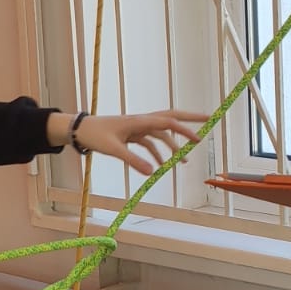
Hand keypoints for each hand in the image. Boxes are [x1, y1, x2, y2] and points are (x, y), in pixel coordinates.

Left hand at [50, 109, 206, 174]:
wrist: (80, 130)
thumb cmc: (95, 135)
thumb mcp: (114, 150)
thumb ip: (133, 160)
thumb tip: (153, 172)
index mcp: (140, 121)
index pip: (168, 123)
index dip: (186, 130)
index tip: (199, 139)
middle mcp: (142, 121)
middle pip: (171, 117)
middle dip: (190, 119)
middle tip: (210, 119)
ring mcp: (138, 127)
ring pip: (162, 133)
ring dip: (173, 146)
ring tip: (183, 162)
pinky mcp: (132, 134)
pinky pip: (150, 142)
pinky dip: (157, 153)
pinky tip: (161, 167)